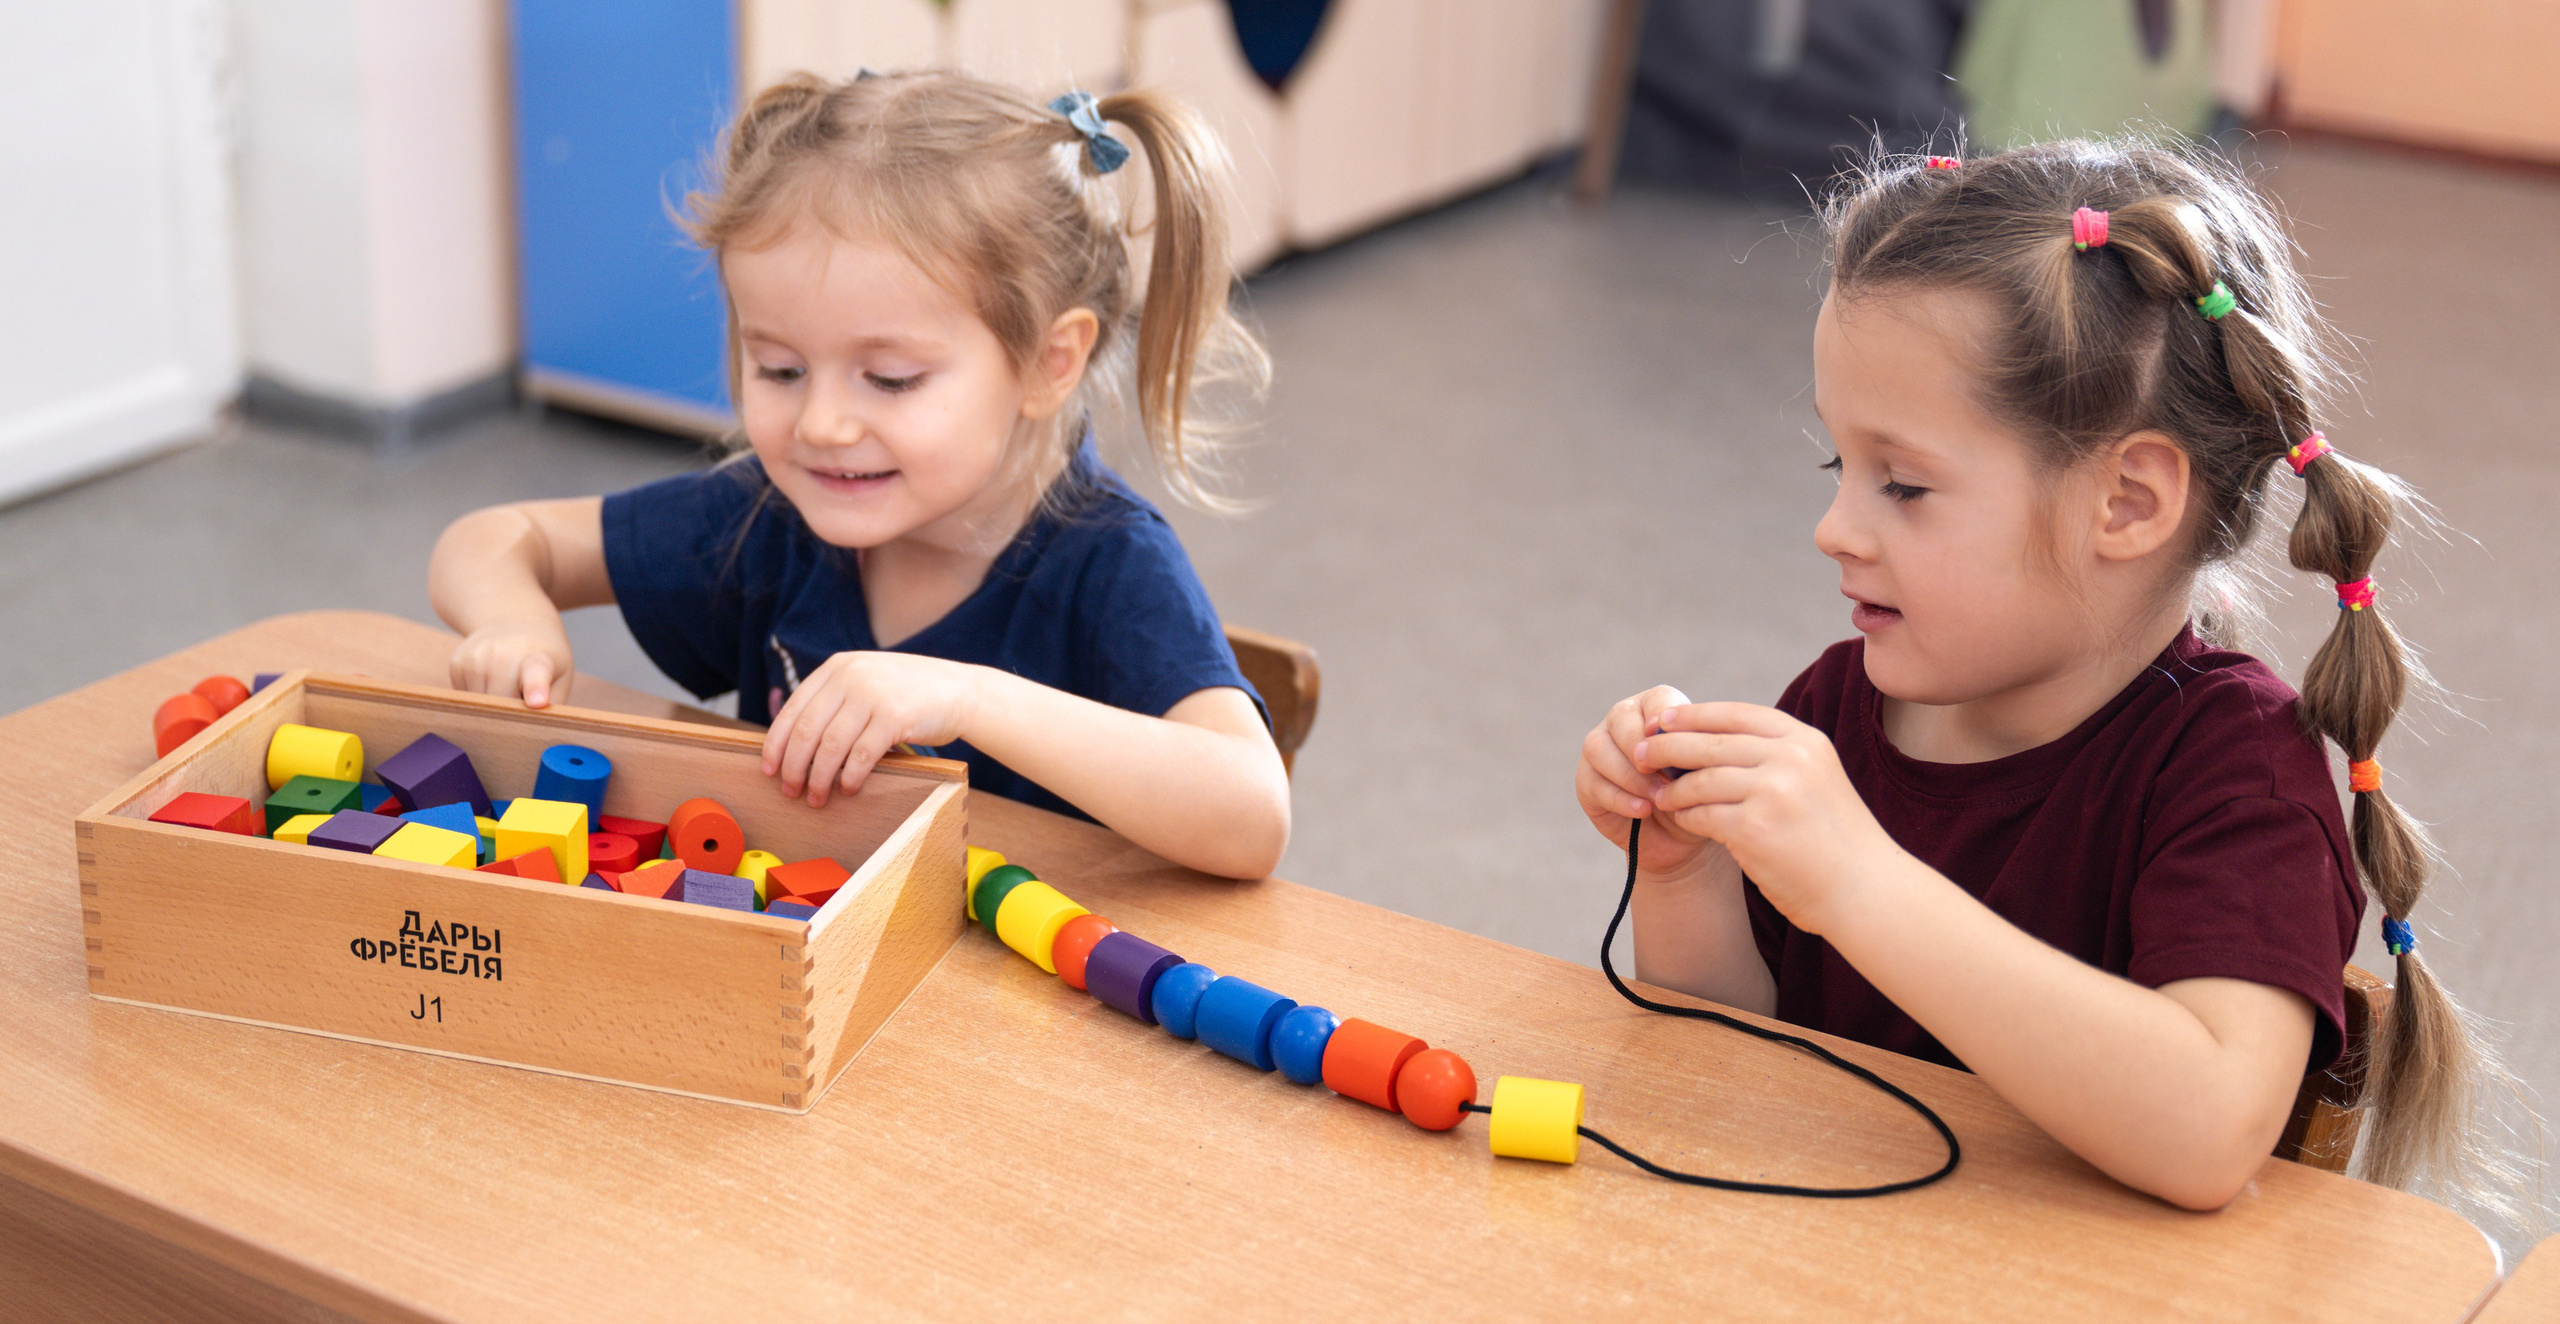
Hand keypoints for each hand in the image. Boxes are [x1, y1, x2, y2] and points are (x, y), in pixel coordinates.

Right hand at [450, 620, 575, 707]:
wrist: (512, 619)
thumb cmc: (543, 656)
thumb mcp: (560, 676)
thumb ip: (552, 708)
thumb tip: (537, 737)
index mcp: (537, 659)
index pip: (535, 675)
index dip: (536, 689)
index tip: (537, 702)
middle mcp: (502, 656)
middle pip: (500, 706)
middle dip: (510, 716)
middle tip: (524, 704)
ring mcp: (476, 658)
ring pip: (479, 707)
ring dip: (493, 708)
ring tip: (508, 684)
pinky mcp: (457, 663)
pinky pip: (465, 699)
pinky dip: (478, 699)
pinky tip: (491, 680)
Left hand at [761, 651, 984, 805]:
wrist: (960, 690)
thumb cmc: (910, 694)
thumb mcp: (866, 681)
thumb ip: (835, 699)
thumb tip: (794, 744)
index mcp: (837, 667)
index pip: (793, 709)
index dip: (776, 744)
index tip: (769, 770)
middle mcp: (850, 677)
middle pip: (806, 731)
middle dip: (793, 767)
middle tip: (790, 791)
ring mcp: (872, 695)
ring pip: (830, 747)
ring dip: (819, 779)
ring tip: (817, 798)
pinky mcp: (894, 717)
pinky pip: (861, 756)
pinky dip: (851, 778)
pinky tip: (849, 790)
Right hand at [1576, 685, 1716, 877]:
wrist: (1681, 835)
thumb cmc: (1696, 794)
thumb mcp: (1704, 771)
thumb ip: (1694, 751)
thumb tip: (1680, 743)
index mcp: (1656, 708)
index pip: (1658, 699)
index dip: (1664, 718)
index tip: (1675, 741)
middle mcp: (1622, 720)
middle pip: (1620, 718)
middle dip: (1642, 747)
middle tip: (1666, 776)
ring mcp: (1599, 749)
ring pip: (1599, 748)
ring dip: (1631, 775)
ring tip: (1659, 798)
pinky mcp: (1586, 781)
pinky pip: (1594, 783)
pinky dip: (1621, 798)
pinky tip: (1643, 810)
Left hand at [1634, 702, 1903, 933]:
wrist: (1864, 889)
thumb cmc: (1834, 839)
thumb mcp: (1816, 779)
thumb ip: (1774, 756)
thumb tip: (1708, 741)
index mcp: (1805, 741)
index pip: (1736, 714)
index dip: (1694, 714)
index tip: (1664, 719)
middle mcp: (1790, 758)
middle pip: (1710, 742)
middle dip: (1668, 747)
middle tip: (1640, 754)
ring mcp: (1772, 792)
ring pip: (1700, 779)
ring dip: (1673, 789)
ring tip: (1660, 797)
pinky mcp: (1754, 828)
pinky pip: (1701, 814)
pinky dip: (1684, 816)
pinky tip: (1678, 820)